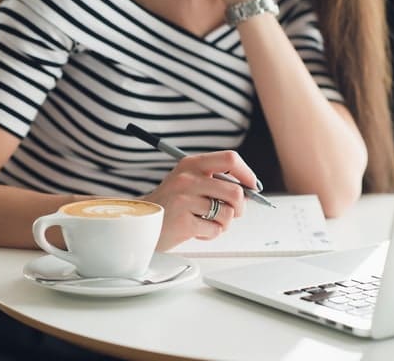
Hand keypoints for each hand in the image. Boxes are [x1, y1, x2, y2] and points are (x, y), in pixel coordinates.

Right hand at [143, 150, 258, 250]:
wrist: (141, 221)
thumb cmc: (170, 204)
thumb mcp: (188, 182)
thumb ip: (215, 181)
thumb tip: (250, 189)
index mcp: (191, 164)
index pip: (230, 159)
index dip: (247, 174)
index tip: (252, 186)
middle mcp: (187, 178)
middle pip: (235, 192)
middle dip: (240, 208)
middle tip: (232, 213)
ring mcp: (184, 200)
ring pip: (228, 214)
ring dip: (223, 223)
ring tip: (206, 222)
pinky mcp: (183, 222)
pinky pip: (214, 230)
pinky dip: (209, 234)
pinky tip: (195, 230)